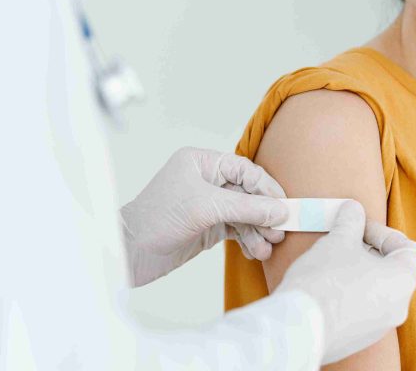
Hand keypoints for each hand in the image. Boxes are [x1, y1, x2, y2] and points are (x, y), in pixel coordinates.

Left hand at [120, 147, 288, 286]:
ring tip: (267, 248)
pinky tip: (255, 252)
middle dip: (264, 213)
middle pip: (247, 192)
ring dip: (257, 231)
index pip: (244, 169)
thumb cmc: (158, 219)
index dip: (267, 187)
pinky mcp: (206, 225)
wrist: (130, 252)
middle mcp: (205, 180)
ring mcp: (207, 204)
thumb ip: (246, 208)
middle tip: (279, 232)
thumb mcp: (206, 208)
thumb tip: (281, 211)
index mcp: (201, 162)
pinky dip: (247, 240)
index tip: (285, 206)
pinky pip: (235, 229)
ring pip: (243, 213)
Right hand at [276, 200, 415, 364]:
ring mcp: (379, 326)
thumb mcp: (338, 239)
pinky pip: (359, 310)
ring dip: (355, 272)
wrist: (299, 325)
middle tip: (341, 241)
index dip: (382, 232)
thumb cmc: (325, 279)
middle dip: (366, 250)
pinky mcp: (358, 339)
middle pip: (390, 269)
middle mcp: (398, 307)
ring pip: (374, 290)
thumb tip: (353, 209)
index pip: (407, 248)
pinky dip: (346, 295)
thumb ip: (350, 220)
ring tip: (328, 263)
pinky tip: (322, 287)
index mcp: (402, 281)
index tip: (358, 227)